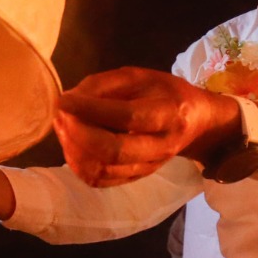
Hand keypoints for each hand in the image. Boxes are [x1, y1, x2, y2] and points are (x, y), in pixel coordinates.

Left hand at [55, 67, 231, 186]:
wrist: (195, 123)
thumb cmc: (165, 93)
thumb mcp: (141, 76)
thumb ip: (105, 85)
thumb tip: (70, 100)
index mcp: (169, 114)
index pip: (128, 117)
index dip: (91, 109)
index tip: (63, 100)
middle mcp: (161, 147)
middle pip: (113, 151)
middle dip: (78, 133)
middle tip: (62, 115)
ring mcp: (148, 167)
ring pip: (102, 170)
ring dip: (73, 150)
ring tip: (64, 127)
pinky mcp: (135, 178)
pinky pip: (99, 180)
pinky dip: (78, 164)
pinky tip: (72, 144)